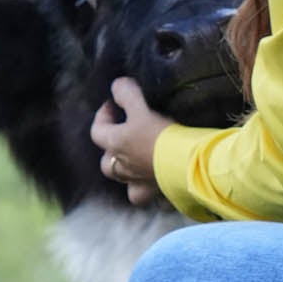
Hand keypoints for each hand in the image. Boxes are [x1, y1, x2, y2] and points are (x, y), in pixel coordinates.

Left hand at [90, 77, 172, 206]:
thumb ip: (126, 94)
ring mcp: (137, 182)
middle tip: (126, 135)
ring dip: (125, 170)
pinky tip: (154, 182)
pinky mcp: (155, 192)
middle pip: (106, 161)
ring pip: (122, 179)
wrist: (185, 163)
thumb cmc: (161, 134)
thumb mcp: (142, 107)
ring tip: (137, 160)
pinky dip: (147, 189)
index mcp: (116, 144)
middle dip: (111, 148)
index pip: (97, 130)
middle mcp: (122, 167)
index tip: (115, 104)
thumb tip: (117, 86)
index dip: (103, 115)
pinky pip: (145, 195)